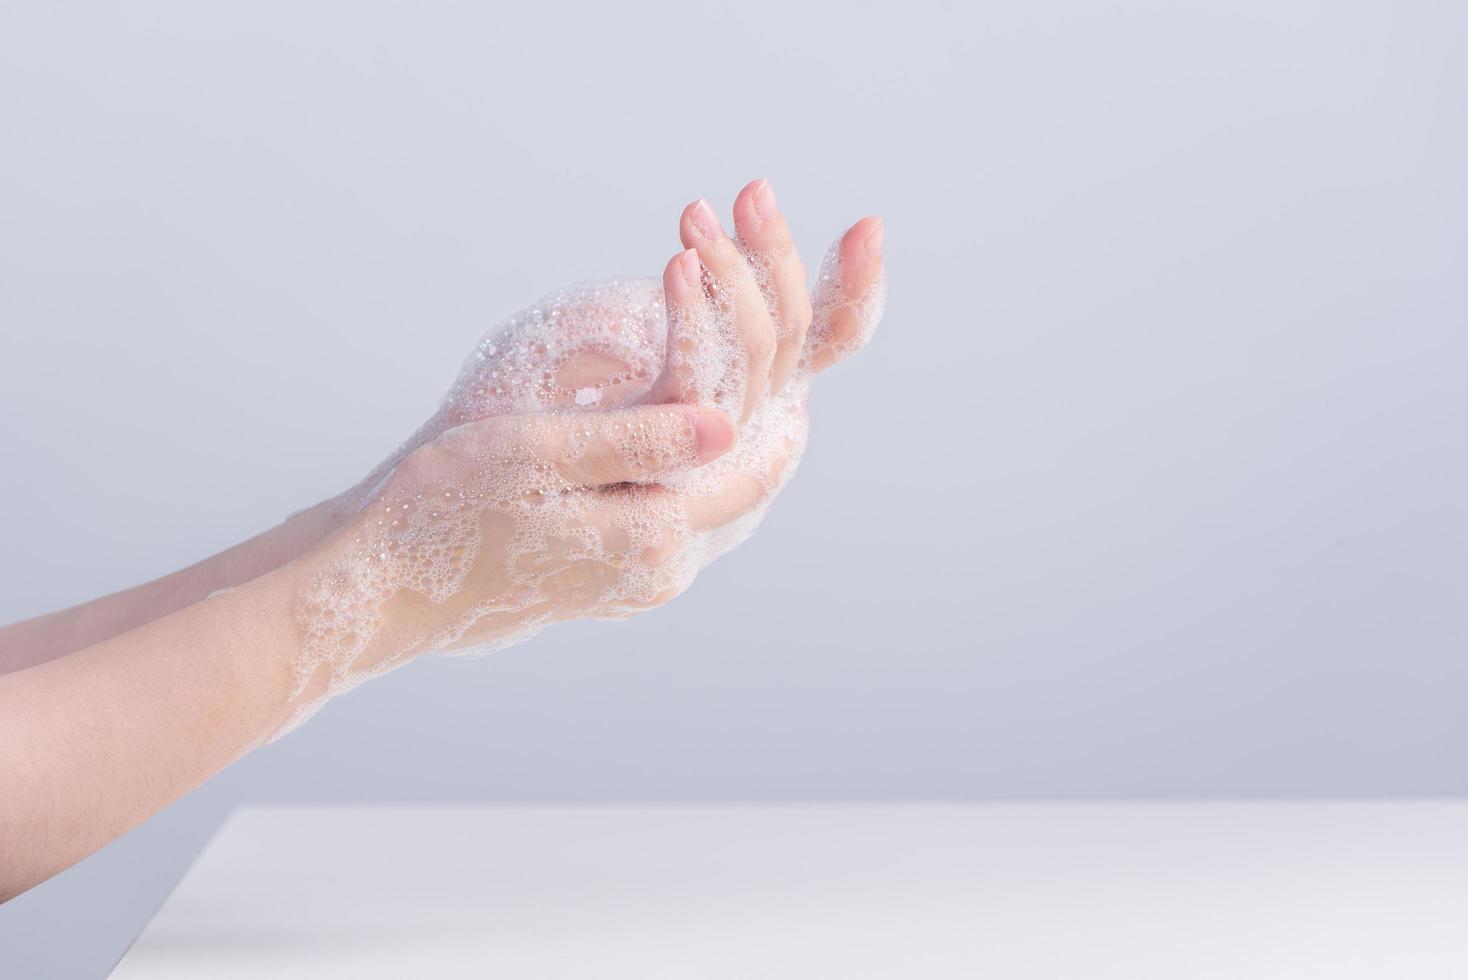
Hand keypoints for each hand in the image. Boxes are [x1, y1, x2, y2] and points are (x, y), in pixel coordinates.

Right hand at [285, 181, 885, 726]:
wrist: (379, 587)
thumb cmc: (446, 508)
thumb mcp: (541, 454)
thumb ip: (638, 440)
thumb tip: (726, 425)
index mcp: (651, 538)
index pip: (749, 466)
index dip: (777, 400)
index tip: (793, 340)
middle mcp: (656, 570)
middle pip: (740, 489)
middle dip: (765, 421)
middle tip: (783, 353)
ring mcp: (630, 580)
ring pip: (708, 502)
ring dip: (727, 446)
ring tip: (740, 380)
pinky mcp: (603, 576)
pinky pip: (671, 515)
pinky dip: (686, 469)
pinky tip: (681, 434)